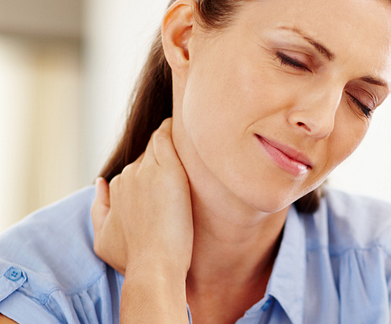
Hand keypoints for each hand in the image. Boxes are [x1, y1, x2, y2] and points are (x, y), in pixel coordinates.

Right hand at [91, 118, 192, 277]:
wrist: (154, 265)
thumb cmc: (134, 258)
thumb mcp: (103, 237)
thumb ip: (100, 208)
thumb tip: (100, 183)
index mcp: (116, 188)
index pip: (136, 169)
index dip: (153, 171)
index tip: (168, 175)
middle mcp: (128, 176)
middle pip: (147, 156)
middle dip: (161, 157)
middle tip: (184, 154)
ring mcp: (146, 171)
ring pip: (157, 144)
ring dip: (168, 140)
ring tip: (186, 135)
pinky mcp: (166, 169)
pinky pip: (166, 138)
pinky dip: (171, 130)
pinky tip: (180, 125)